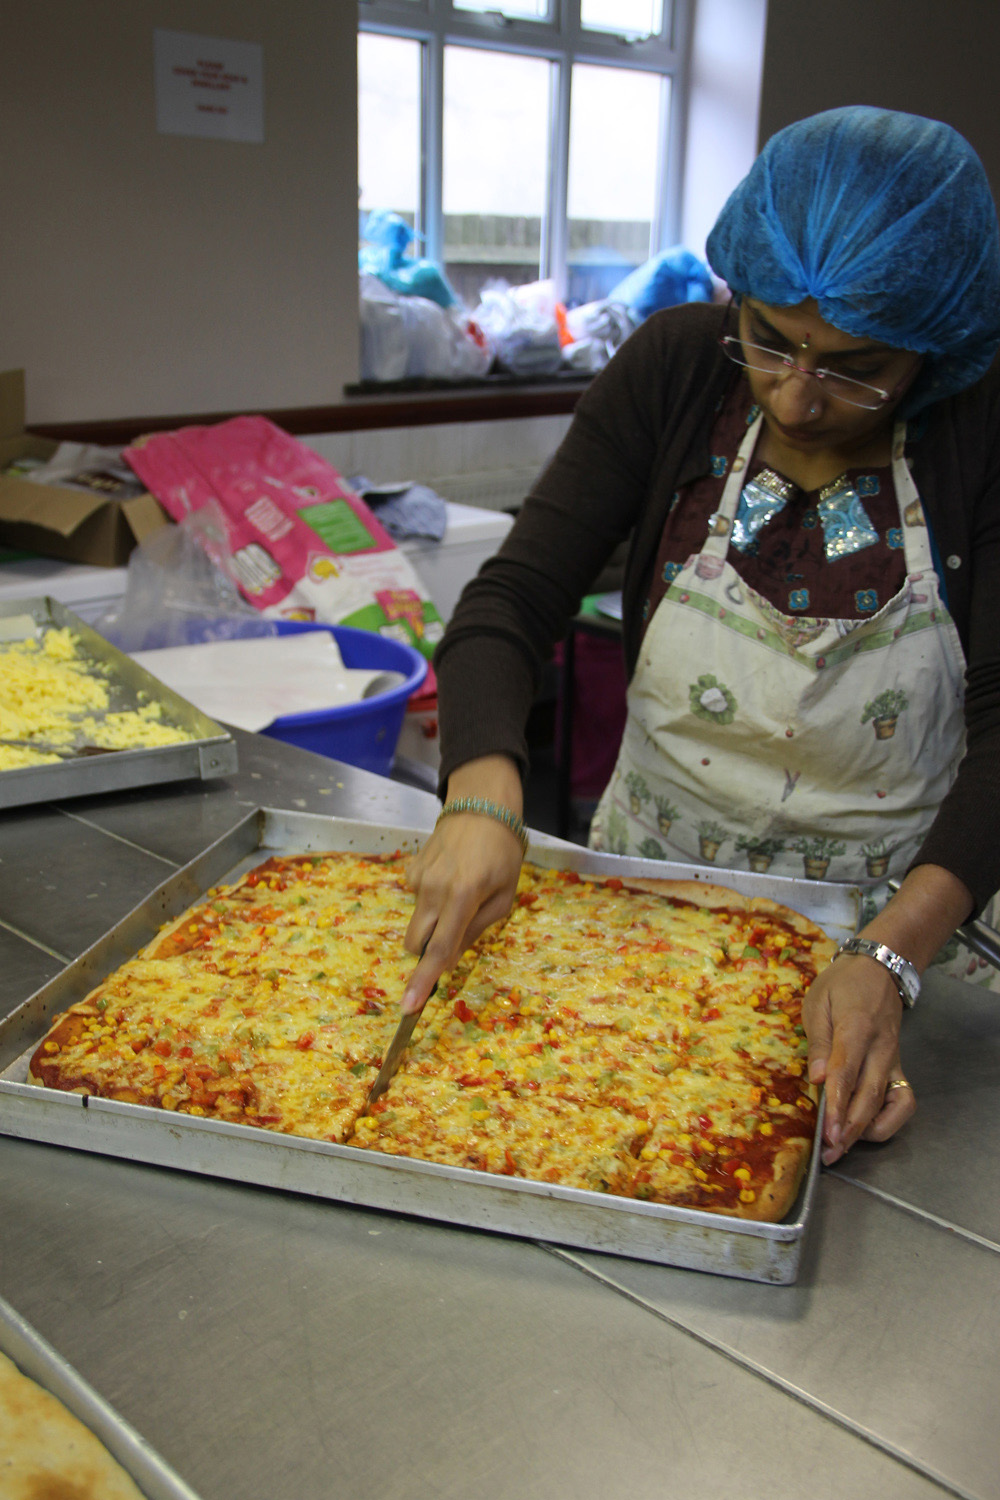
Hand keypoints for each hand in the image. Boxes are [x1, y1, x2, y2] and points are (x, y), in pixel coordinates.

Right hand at [401, 756, 524, 1013]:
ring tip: (459, 895)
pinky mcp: (410, 870)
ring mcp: (418, 879)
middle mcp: (434, 889)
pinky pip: (417, 899)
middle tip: (454, 934)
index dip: (423, 981)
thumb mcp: (505, 896)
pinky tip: (448, 877)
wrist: (481, 807)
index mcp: (462, 896)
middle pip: (416, 943)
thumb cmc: (502, 853)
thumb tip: (449, 957)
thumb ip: (476, 929)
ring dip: (433, 922)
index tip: (408, 1007)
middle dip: (429, 951)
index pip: (440, 949)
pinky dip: (431, 900)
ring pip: (417, 922)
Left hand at [803, 954, 915, 1164]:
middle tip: (829, 1153)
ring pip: (889, 1104)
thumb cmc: (842, 984)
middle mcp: (881, 1049)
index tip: (827, 1133)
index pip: (847, 1072)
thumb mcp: (819, 1002)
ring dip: (867, 1131)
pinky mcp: (900, 1067)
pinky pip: (904, 1101)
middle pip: (869, 1096)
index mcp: (857, 1027)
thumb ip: (818, 1042)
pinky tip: (867, 1128)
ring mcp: (895, 1060)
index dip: (836, 1105)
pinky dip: (889, 1121)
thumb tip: (815, 1079)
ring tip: (843, 1145)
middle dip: (849, 1129)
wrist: (880, 969)